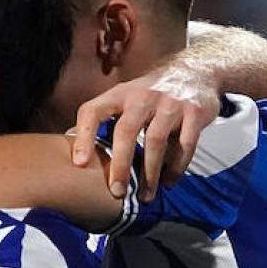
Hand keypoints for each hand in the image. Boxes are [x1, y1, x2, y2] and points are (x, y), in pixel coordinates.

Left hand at [71, 61, 220, 200]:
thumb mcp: (125, 96)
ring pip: (156, 141)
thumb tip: (71, 142)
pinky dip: (177, 167)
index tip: (80, 164)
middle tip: (117, 192)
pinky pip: (185, 145)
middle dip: (120, 165)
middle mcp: (142, 96)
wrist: (195, 71)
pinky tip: (169, 182)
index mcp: (120, 93)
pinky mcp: (194, 112)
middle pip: (126, 130)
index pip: (93, 111)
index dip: (84, 136)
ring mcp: (170, 103)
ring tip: (145, 196)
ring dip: (150, 173)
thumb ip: (104, 117)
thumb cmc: (151, 93)